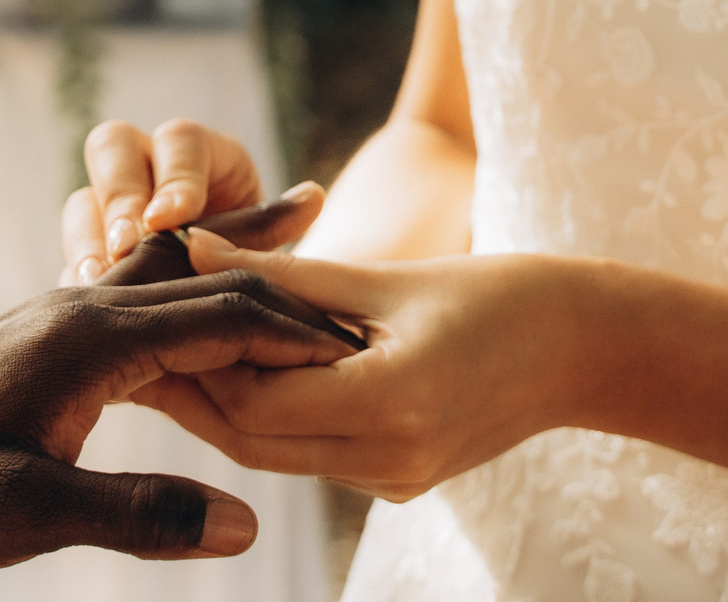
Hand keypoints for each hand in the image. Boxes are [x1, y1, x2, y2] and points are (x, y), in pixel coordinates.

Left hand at [0, 275, 357, 576]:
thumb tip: (246, 524)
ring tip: (305, 213)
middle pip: (212, 279)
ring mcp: (65, 317)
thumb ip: (133, 514)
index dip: (301, 335)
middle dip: (292, 284)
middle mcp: (84, 310)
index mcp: (89, 339)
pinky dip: (195, 279)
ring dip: (242, 253)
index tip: (369, 348)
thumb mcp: (21, 513)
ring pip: (176, 270)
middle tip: (369, 292)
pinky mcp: (49, 337)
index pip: (223, 319)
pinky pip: (142, 292)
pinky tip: (204, 284)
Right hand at [61, 116, 322, 281]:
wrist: (217, 320)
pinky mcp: (87, 253)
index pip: (181, 140)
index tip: (175, 219)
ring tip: (98, 279)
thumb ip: (266, 228)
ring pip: (83, 200)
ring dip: (88, 237)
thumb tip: (313, 196)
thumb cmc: (245, 269)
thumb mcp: (257, 246)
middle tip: (126, 245)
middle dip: (120, 197)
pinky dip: (77, 277)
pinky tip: (87, 306)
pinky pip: (70, 254)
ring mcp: (108, 207)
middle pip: (113, 147)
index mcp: (197, 154)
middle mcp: (147, 166)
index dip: (176, 177)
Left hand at [142, 230, 584, 501]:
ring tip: (172, 350)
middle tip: (140, 342)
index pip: (257, 398)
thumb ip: (285, 272)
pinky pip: (312, 454)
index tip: (153, 315)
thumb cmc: (499, 294)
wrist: (587, 351)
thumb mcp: (388, 276)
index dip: (198, 359)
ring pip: (277, 454)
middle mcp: (388, 460)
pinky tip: (241, 369)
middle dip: (197, 389)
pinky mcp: (398, 480)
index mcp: (390, 404)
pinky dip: (274, 413)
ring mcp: (394, 480)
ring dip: (228, 403)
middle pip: (254, 440)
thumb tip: (195, 247)